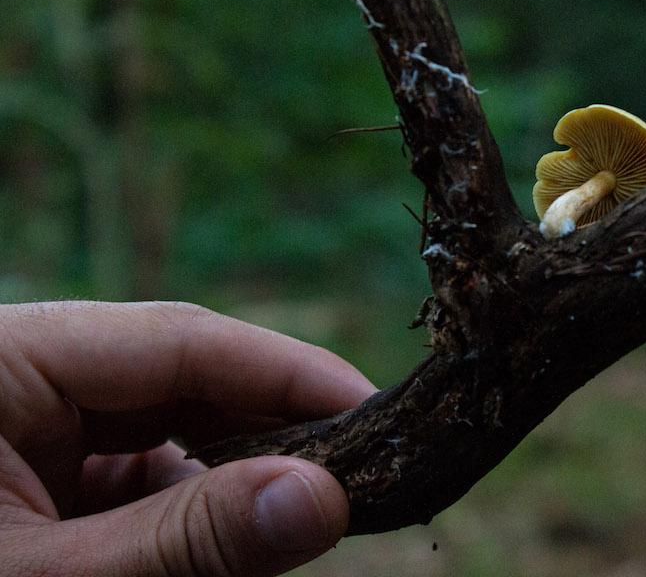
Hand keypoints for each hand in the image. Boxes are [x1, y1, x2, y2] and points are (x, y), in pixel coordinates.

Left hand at [0, 300, 375, 575]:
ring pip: (172, 428)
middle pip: (184, 379)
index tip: (377, 408)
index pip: (180, 338)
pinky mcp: (42, 478)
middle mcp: (23, 377)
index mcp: (3, 357)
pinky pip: (141, 472)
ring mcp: (31, 428)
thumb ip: (189, 538)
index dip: (290, 372)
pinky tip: (250, 534)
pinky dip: (199, 504)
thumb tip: (328, 498)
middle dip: (275, 429)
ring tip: (318, 504)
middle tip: (366, 464)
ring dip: (244, 472)